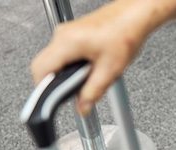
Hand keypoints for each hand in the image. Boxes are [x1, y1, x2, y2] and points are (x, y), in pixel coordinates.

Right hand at [31, 0, 175, 115]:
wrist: (135, 16)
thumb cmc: (125, 34)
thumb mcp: (110, 71)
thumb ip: (92, 93)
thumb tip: (82, 108)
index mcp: (67, 42)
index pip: (40, 70)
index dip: (44, 90)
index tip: (53, 101)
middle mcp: (62, 35)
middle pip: (43, 65)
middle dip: (55, 83)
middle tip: (73, 92)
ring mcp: (66, 32)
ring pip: (53, 59)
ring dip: (65, 73)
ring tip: (86, 77)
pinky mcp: (72, 33)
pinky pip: (62, 53)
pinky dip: (70, 65)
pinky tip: (88, 68)